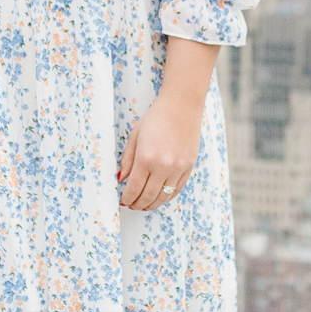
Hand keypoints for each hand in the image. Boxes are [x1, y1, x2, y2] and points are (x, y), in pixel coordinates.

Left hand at [118, 95, 199, 211]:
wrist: (182, 106)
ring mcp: (178, 168)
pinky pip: (177, 189)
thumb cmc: (156, 117)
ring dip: (152, 204)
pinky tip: (160, 197)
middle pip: (148, 196)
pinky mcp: (188, 166)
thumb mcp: (135, 136)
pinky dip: (167, 197)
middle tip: (131, 205)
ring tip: (144, 205)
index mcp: (146, 158)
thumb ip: (128, 160)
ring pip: (163, 196)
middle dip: (137, 204)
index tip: (123, 200)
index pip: (134, 188)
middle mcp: (163, 166)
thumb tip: (121, 179)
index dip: (127, 198)